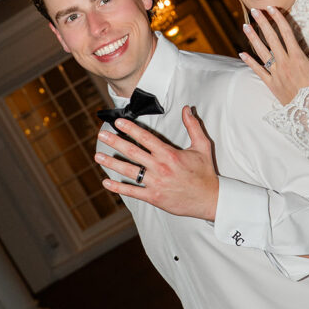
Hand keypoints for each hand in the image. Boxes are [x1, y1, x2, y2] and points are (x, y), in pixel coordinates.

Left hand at [95, 106, 219, 219]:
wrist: (210, 199)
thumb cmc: (205, 173)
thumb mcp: (202, 146)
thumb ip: (193, 126)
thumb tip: (186, 109)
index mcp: (169, 154)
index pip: (145, 138)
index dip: (130, 129)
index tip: (118, 122)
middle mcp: (160, 167)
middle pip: (133, 152)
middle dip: (115, 142)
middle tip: (102, 135)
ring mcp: (155, 183)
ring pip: (129, 171)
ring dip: (112, 163)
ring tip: (98, 156)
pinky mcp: (154, 197)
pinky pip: (133, 191)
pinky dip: (118, 187)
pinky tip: (106, 182)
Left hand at [239, 6, 308, 105]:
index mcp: (299, 58)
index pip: (286, 33)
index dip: (278, 18)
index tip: (271, 8)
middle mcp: (285, 64)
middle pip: (271, 39)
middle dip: (262, 23)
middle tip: (254, 10)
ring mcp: (276, 75)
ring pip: (262, 52)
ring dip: (253, 38)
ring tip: (245, 26)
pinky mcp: (272, 86)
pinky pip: (258, 72)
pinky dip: (250, 62)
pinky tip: (242, 53)